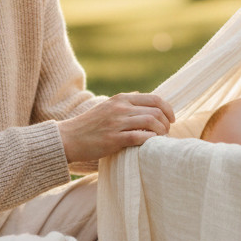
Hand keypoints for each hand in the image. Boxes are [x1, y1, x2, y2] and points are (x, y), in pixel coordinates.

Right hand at [58, 92, 174, 162]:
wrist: (68, 138)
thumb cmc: (90, 125)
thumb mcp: (108, 106)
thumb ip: (126, 102)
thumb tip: (144, 97)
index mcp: (121, 99)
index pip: (155, 98)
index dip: (168, 109)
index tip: (171, 119)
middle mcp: (120, 108)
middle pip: (155, 111)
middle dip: (166, 123)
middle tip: (167, 132)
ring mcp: (116, 122)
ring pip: (150, 122)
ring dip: (161, 132)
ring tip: (161, 139)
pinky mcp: (113, 138)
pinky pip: (139, 136)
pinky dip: (150, 140)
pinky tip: (151, 144)